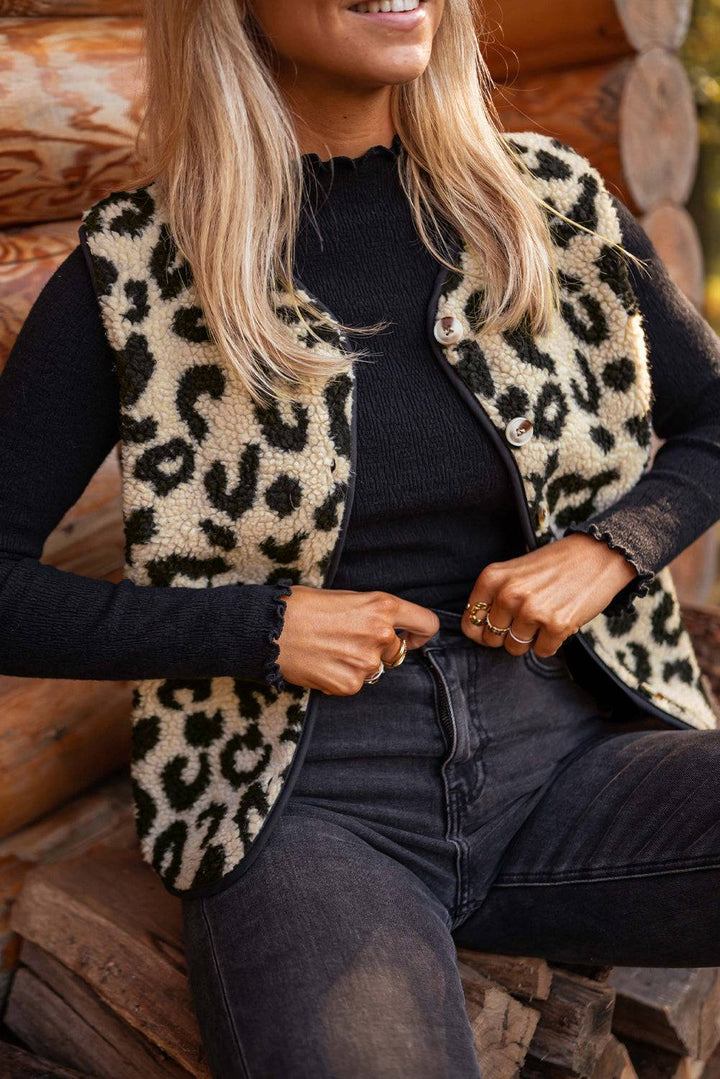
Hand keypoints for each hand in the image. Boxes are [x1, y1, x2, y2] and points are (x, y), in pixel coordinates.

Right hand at [275, 586, 439, 694]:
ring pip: (374, 668)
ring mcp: (366, 663)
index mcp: (383, 606)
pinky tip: (320, 663)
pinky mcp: (350, 685)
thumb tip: (387, 626)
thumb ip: (372, 611)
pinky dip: (340, 677)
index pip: (426, 624)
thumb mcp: (345, 596)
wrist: (268, 629)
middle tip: (346, 640)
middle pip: (396, 650)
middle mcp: (381, 635)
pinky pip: (354, 683)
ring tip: (327, 650)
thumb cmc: (300, 606)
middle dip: (377, 648)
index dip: (420, 633)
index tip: (409, 637)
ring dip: (357, 663)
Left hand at [462, 533, 638, 656]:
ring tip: (545, 617)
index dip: (482, 630)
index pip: (470, 622)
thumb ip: (494, 596)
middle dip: (508, 635)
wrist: (598, 556)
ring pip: (515, 648)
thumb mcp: (514, 572)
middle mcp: (509, 594)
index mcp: (493, 578)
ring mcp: (532, 610)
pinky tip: (560, 621)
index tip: (497, 628)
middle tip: (528, 619)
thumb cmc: (554, 565)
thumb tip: (477, 632)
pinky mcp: (556, 625)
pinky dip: (551, 642)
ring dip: (530, 639)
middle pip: (492, 639)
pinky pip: (542, 651)